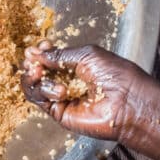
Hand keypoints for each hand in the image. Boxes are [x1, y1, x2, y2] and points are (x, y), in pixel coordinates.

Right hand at [21, 41, 149, 143]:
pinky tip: (50, 85)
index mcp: (76, 64)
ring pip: (34, 85)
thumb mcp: (86, 56)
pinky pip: (39, 99)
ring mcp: (62, 97)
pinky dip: (39, 89)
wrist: (127, 102)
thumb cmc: (116, 75)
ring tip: (38, 71)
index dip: (42, 51)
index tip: (40, 46)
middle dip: (33, 62)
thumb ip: (59, 55)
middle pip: (38, 71)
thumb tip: (36, 53)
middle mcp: (67, 81)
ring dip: (32, 76)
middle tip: (31, 58)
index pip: (50, 57)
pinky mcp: (59, 112)